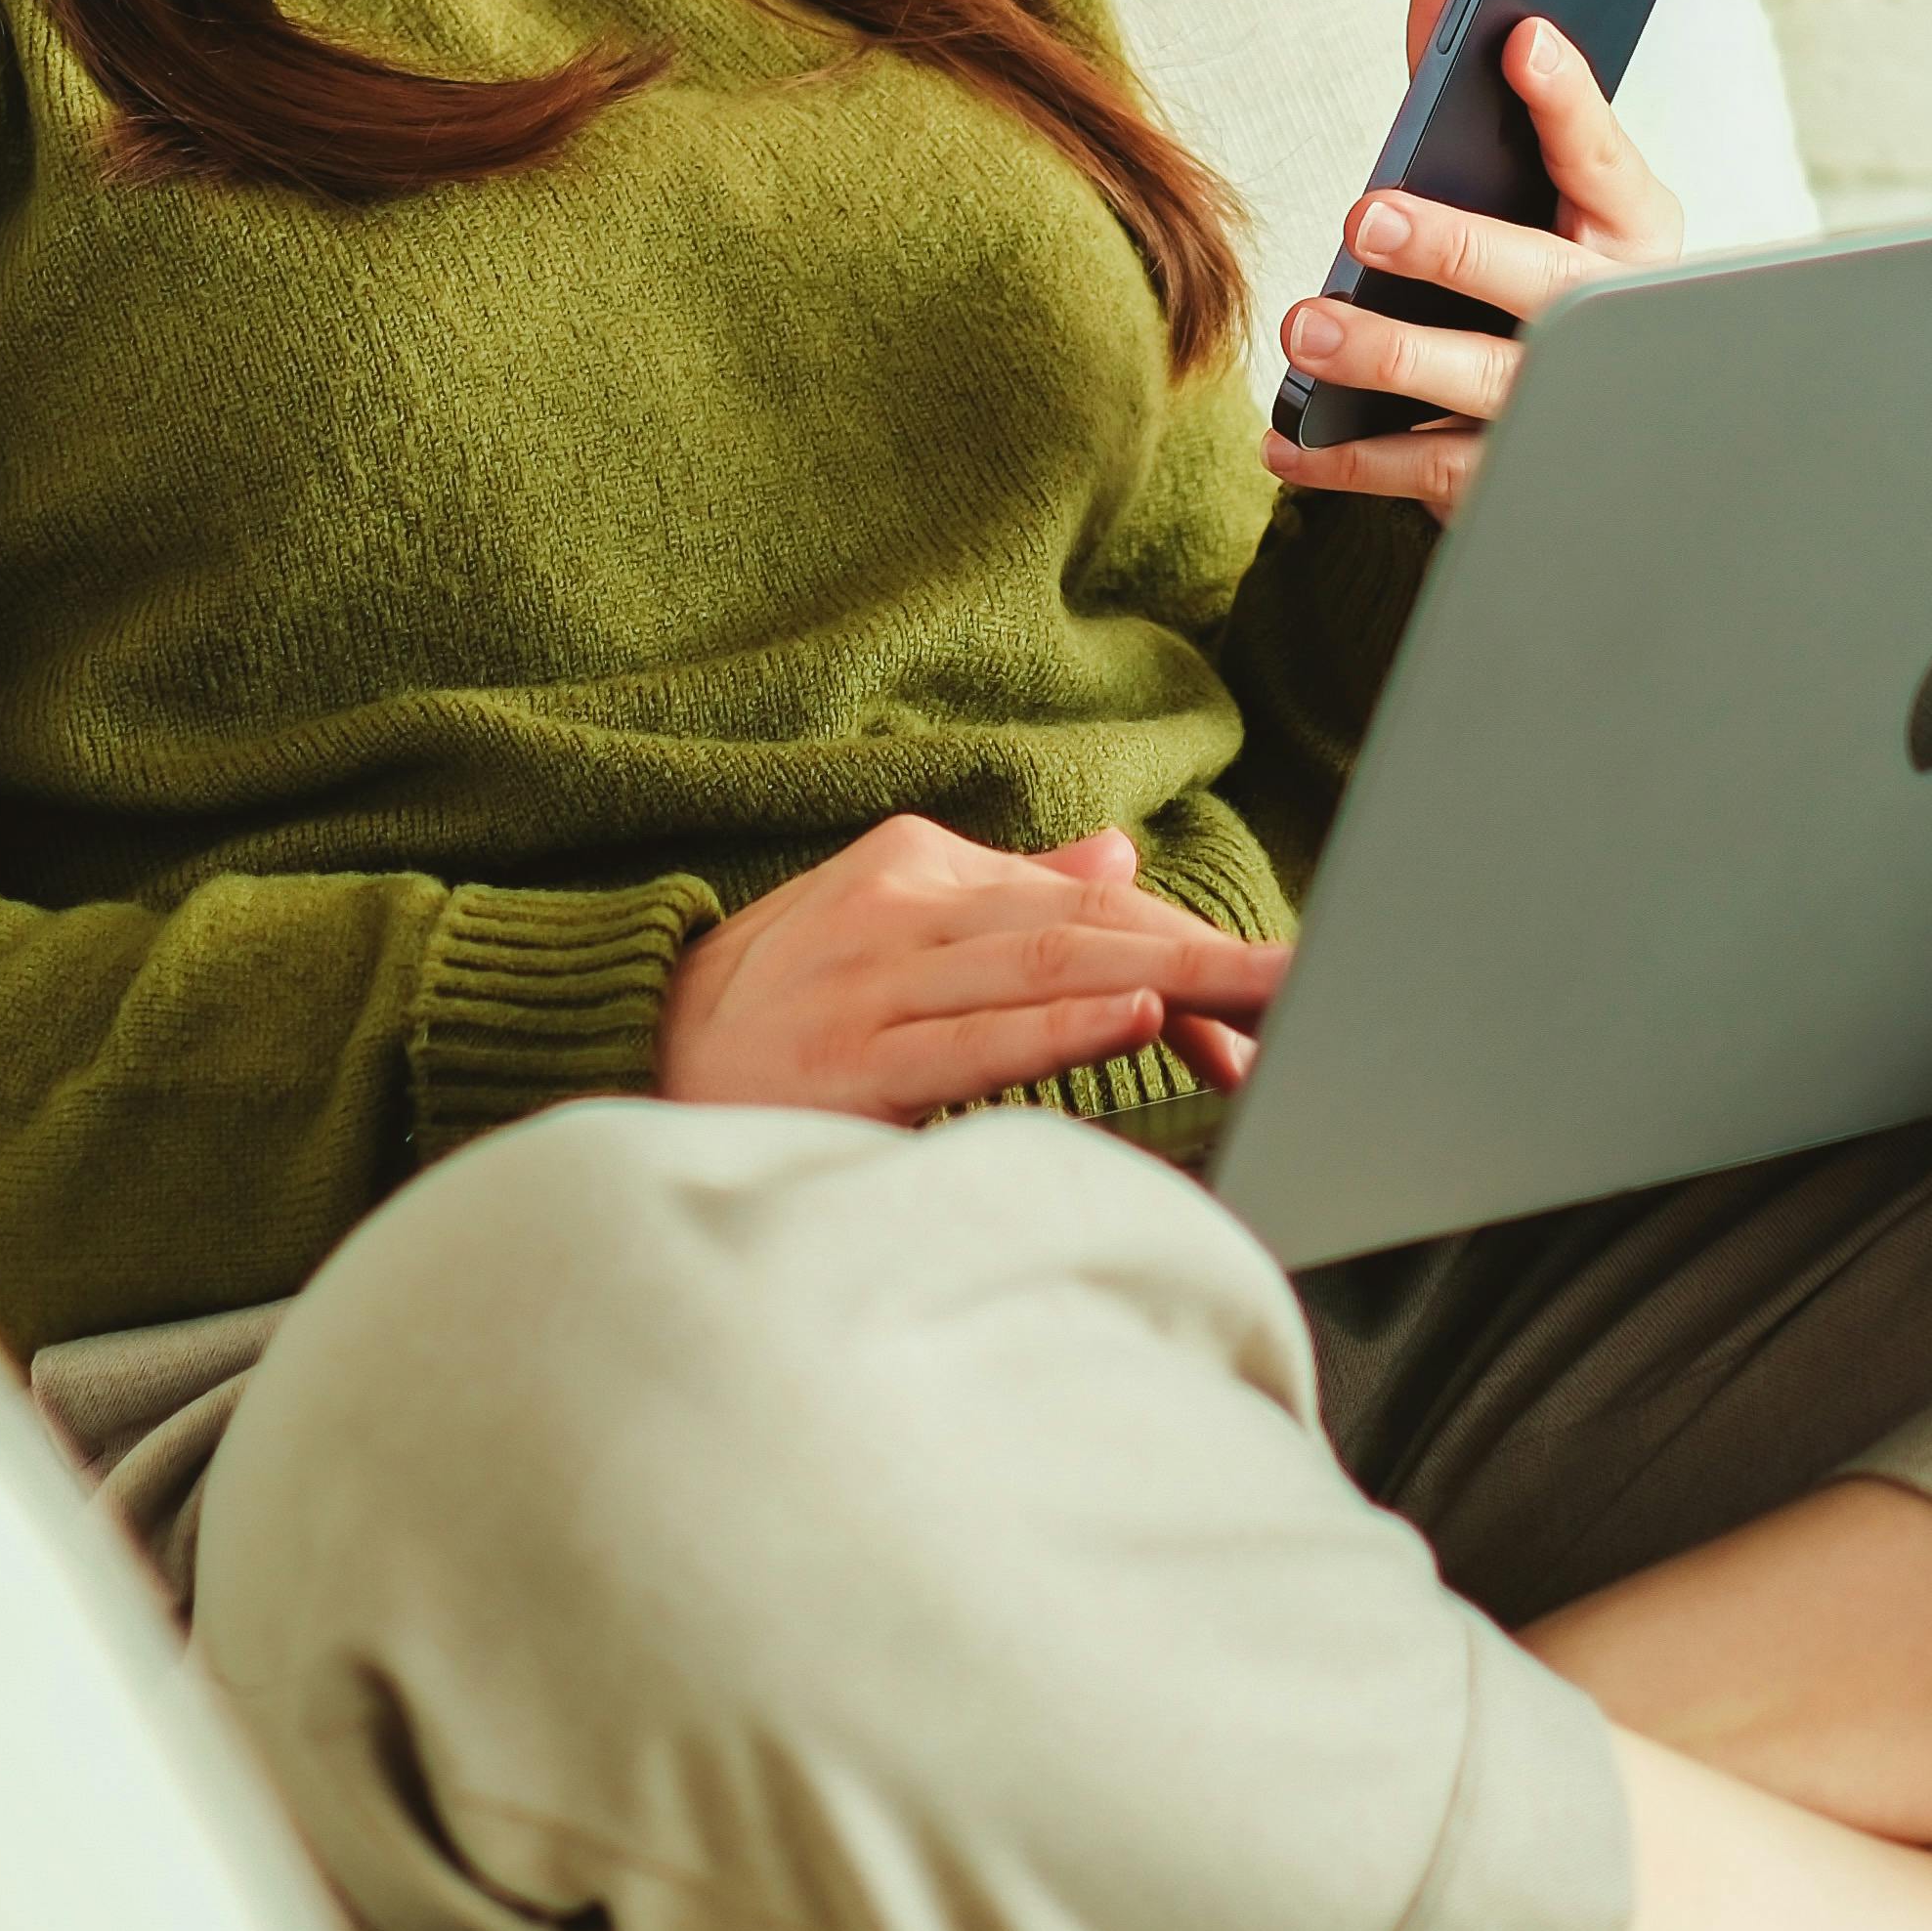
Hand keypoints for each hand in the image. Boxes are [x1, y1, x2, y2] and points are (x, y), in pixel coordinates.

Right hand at [654, 818, 1287, 1119]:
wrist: (623, 1063)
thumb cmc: (774, 1009)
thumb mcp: (885, 926)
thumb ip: (1003, 897)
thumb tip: (1117, 863)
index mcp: (912, 867)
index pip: (1076, 902)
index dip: (1185, 939)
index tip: (1278, 977)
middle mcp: (894, 911)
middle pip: (1077, 927)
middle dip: (1206, 954)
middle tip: (1307, 980)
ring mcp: (867, 987)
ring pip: (1039, 969)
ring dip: (1166, 980)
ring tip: (1259, 992)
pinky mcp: (845, 1067)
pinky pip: (971, 1040)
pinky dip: (1058, 1022)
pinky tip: (1132, 1010)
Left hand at [1257, 0, 1689, 524]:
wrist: (1590, 429)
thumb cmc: (1538, 269)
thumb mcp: (1523, 179)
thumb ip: (1470, 84)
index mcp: (1627, 230)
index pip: (1605, 156)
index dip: (1568, 100)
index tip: (1524, 40)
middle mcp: (1608, 320)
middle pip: (1545, 284)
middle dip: (1457, 246)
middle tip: (1369, 215)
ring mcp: (1566, 407)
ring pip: (1483, 385)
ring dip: (1389, 357)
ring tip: (1305, 329)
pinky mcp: (1512, 478)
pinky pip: (1425, 474)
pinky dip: (1347, 460)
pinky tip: (1284, 439)